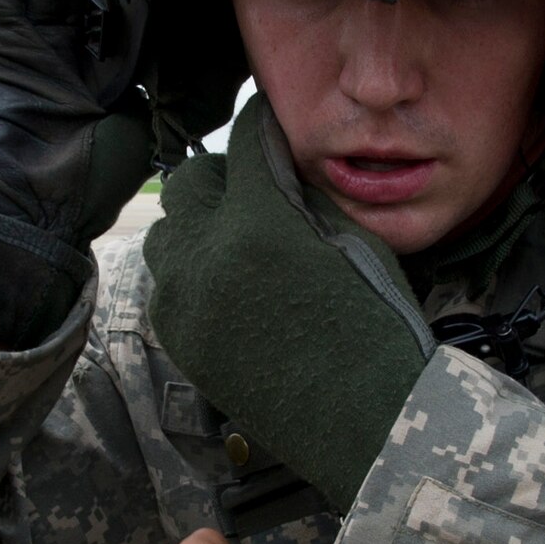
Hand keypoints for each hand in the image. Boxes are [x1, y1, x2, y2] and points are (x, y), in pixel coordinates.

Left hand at [144, 95, 432, 510]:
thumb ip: (302, 193)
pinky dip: (191, 274)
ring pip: (167, 234)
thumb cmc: (377, 325)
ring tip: (236, 240)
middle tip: (253, 186)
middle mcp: (206, 256)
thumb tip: (272, 162)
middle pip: (190, 183)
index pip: (243, 145)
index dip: (259, 127)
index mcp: (258, 223)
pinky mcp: (179, 338)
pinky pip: (167, 285)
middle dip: (221, 175)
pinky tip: (230, 286)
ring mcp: (184, 301)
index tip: (266, 124)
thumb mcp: (352, 239)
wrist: (366, 419)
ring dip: (197, 225)